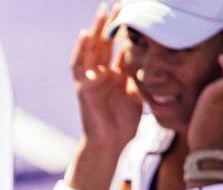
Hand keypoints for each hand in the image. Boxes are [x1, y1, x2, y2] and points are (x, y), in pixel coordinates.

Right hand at [71, 4, 142, 153]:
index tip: (135, 12)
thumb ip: (137, 73)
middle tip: (120, 2)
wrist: (111, 143)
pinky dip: (80, 50)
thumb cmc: (124, 124)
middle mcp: (102, 75)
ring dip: (96, 29)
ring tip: (103, 10)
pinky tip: (84, 34)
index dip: (127, 30)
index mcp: (115, 76)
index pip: (120, 48)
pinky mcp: (83, 87)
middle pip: (106, 44)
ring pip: (92, 49)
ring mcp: (91, 80)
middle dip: (112, 23)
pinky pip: (79, 65)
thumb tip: (144, 53)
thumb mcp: (137, 92)